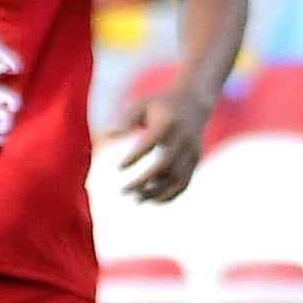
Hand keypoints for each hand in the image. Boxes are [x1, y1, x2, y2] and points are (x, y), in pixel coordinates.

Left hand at [117, 82, 211, 203]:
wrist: (194, 102)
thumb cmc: (158, 105)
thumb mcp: (140, 104)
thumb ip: (124, 120)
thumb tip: (106, 135)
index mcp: (168, 122)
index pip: (151, 141)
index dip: (135, 156)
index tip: (119, 167)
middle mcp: (183, 138)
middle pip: (165, 165)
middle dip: (144, 181)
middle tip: (123, 191)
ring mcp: (192, 151)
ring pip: (177, 178)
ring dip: (157, 192)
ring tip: (136, 198)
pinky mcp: (195, 161)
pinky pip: (184, 183)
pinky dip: (169, 195)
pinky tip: (151, 200)